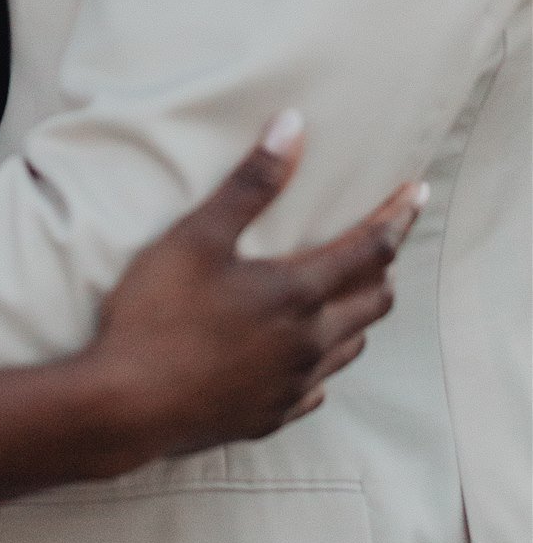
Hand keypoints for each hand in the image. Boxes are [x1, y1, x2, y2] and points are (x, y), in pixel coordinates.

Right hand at [92, 113, 424, 464]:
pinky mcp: (272, 416)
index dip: (396, 217)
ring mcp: (292, 385)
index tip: (416, 192)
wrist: (126, 406)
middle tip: (385, 240)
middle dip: (385, 265)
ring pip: (352, 345)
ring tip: (352, 291)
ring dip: (360, 312)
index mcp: (296, 293)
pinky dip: (324, 359)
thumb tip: (293, 126)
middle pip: (374, 301)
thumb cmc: (158, 313)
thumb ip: (250, 183)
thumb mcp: (198, 236)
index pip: (369, 249)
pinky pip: (318, 385)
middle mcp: (309, 342)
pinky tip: (304, 354)